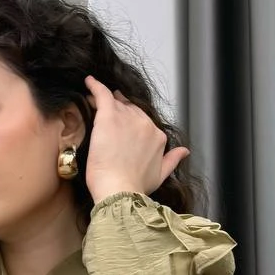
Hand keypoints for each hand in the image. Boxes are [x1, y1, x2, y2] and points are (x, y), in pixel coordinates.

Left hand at [82, 75, 189, 203]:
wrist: (119, 191)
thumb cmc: (135, 187)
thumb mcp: (160, 175)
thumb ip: (172, 160)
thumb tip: (184, 152)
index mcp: (157, 137)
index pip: (143, 122)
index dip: (131, 120)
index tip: (122, 122)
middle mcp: (145, 125)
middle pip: (130, 110)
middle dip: (120, 108)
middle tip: (108, 108)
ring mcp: (128, 119)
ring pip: (116, 103)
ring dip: (105, 101)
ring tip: (93, 100)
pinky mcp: (109, 117)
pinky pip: (102, 95)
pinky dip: (95, 87)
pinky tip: (89, 83)